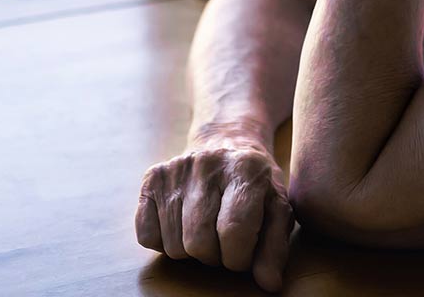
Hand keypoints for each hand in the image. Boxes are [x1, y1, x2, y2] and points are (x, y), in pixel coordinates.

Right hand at [135, 126, 293, 291]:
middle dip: (215, 256)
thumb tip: (269, 283)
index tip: (243, 253)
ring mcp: (176, 169)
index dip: (239, 258)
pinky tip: (181, 227)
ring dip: (191, 252)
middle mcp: (207, 164)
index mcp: (246, 170)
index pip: (234, 232)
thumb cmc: (255, 184)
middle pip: (199, 242)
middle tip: (224, 243)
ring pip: (173, 244)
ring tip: (206, 233)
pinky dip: (163, 243)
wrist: (226, 141)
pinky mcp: (153, 177)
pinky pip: (146, 235)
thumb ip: (275, 248)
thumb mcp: (277, 209)